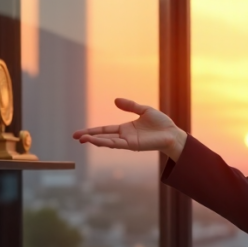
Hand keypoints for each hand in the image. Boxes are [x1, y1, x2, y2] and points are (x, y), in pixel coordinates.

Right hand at [73, 98, 187, 159]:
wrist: (172, 133)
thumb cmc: (161, 123)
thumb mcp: (144, 110)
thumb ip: (130, 106)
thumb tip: (115, 100)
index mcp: (125, 129)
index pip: (105, 130)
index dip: (93, 131)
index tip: (80, 133)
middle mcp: (124, 136)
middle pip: (103, 137)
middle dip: (89, 137)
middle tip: (75, 137)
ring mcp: (128, 142)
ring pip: (107, 142)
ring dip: (95, 140)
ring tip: (82, 139)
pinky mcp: (133, 146)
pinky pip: (117, 144)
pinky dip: (106, 143)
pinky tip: (97, 141)